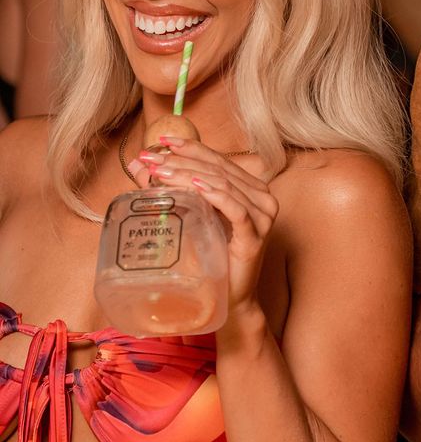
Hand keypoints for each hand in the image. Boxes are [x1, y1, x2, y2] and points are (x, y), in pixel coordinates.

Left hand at [133, 137, 278, 320]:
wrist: (228, 299)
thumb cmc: (211, 258)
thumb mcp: (190, 217)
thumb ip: (170, 189)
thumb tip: (137, 165)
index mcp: (249, 188)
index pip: (218, 160)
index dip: (190, 147)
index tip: (160, 142)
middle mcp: (261, 197)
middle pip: (219, 170)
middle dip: (183, 161)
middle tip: (151, 160)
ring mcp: (262, 216)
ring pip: (224, 185)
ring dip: (191, 175)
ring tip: (163, 172)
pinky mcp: (256, 236)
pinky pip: (236, 209)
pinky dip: (215, 196)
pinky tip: (195, 188)